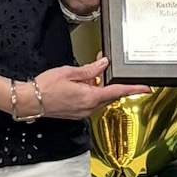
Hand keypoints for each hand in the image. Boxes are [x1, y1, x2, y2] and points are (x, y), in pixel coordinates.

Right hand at [26, 57, 150, 119]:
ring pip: (100, 97)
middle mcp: (88, 108)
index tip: (146, 88)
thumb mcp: (70, 72)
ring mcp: (82, 112)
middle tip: (108, 65)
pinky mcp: (77, 112)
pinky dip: (92, 90)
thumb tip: (104, 64)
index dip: (133, 89)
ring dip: (101, 84)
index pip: (117, 92)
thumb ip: (89, 69)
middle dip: (112, 80)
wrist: (30, 101)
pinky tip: (85, 80)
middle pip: (110, 94)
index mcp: (89, 97)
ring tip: (94, 68)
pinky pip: (91, 100)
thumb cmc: (45, 87)